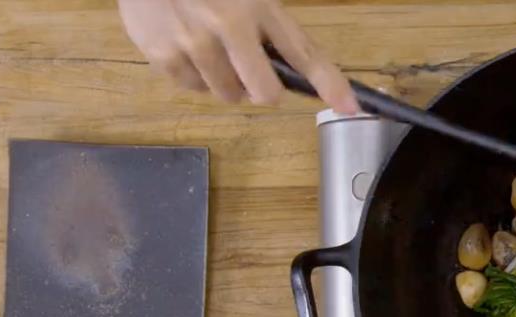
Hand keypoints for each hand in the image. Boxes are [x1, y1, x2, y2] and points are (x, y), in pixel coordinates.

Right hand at [117, 0, 357, 112]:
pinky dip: (193, 76)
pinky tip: (185, 45)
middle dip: (262, 90)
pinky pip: (191, 89)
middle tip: (250, 74)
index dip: (330, 83)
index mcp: (259, 5)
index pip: (303, 53)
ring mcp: (194, 42)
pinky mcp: (164, 55)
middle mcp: (229, 25)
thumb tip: (286, 68)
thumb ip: (267, 24)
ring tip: (210, 47)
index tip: (350, 107)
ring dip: (225, 81)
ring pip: (226, 95)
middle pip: (264, 92)